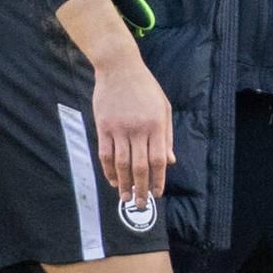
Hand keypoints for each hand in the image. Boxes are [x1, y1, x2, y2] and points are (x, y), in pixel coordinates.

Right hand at [92, 57, 174, 207]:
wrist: (119, 67)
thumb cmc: (145, 87)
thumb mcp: (164, 108)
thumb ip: (167, 136)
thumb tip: (169, 162)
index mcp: (156, 125)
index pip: (158, 160)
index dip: (158, 180)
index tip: (157, 194)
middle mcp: (138, 129)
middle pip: (140, 166)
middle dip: (142, 189)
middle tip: (141, 204)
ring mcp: (119, 128)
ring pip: (121, 164)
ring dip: (124, 184)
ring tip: (126, 198)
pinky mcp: (103, 127)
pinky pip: (105, 154)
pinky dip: (108, 170)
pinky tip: (113, 180)